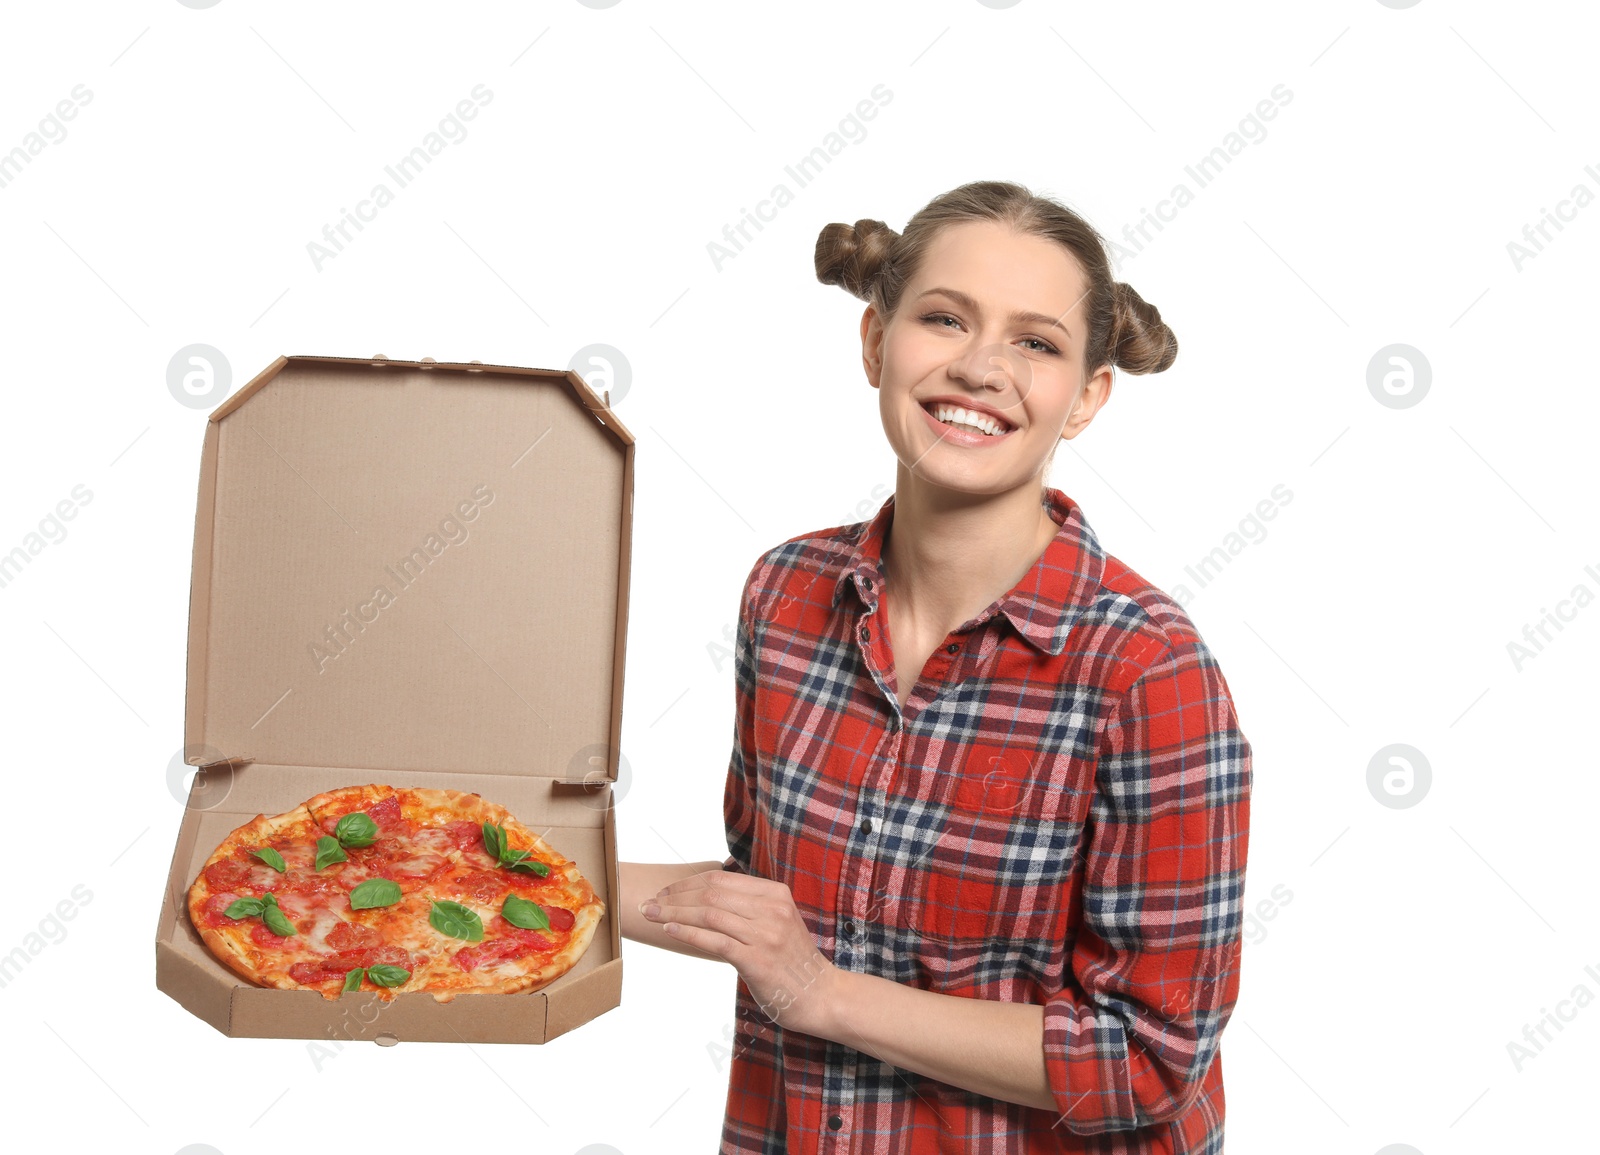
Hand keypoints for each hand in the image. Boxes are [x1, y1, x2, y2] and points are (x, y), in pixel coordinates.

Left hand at [639, 869, 838, 1035]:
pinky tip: (669, 930)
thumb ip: (749, 907)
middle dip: (674, 896)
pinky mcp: (757, 959)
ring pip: (709, 913)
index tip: (665, 891)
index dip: (687, 883)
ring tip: (650, 914)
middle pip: (711, 892)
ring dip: (673, 912)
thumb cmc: (792, 962)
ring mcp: (765, 933)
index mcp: (775, 894)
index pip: (720, 878)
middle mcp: (771, 908)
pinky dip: (687, 932)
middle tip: (649, 902)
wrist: (821, 995)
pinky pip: (714, 939)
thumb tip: (707, 897)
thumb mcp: (777, 922)